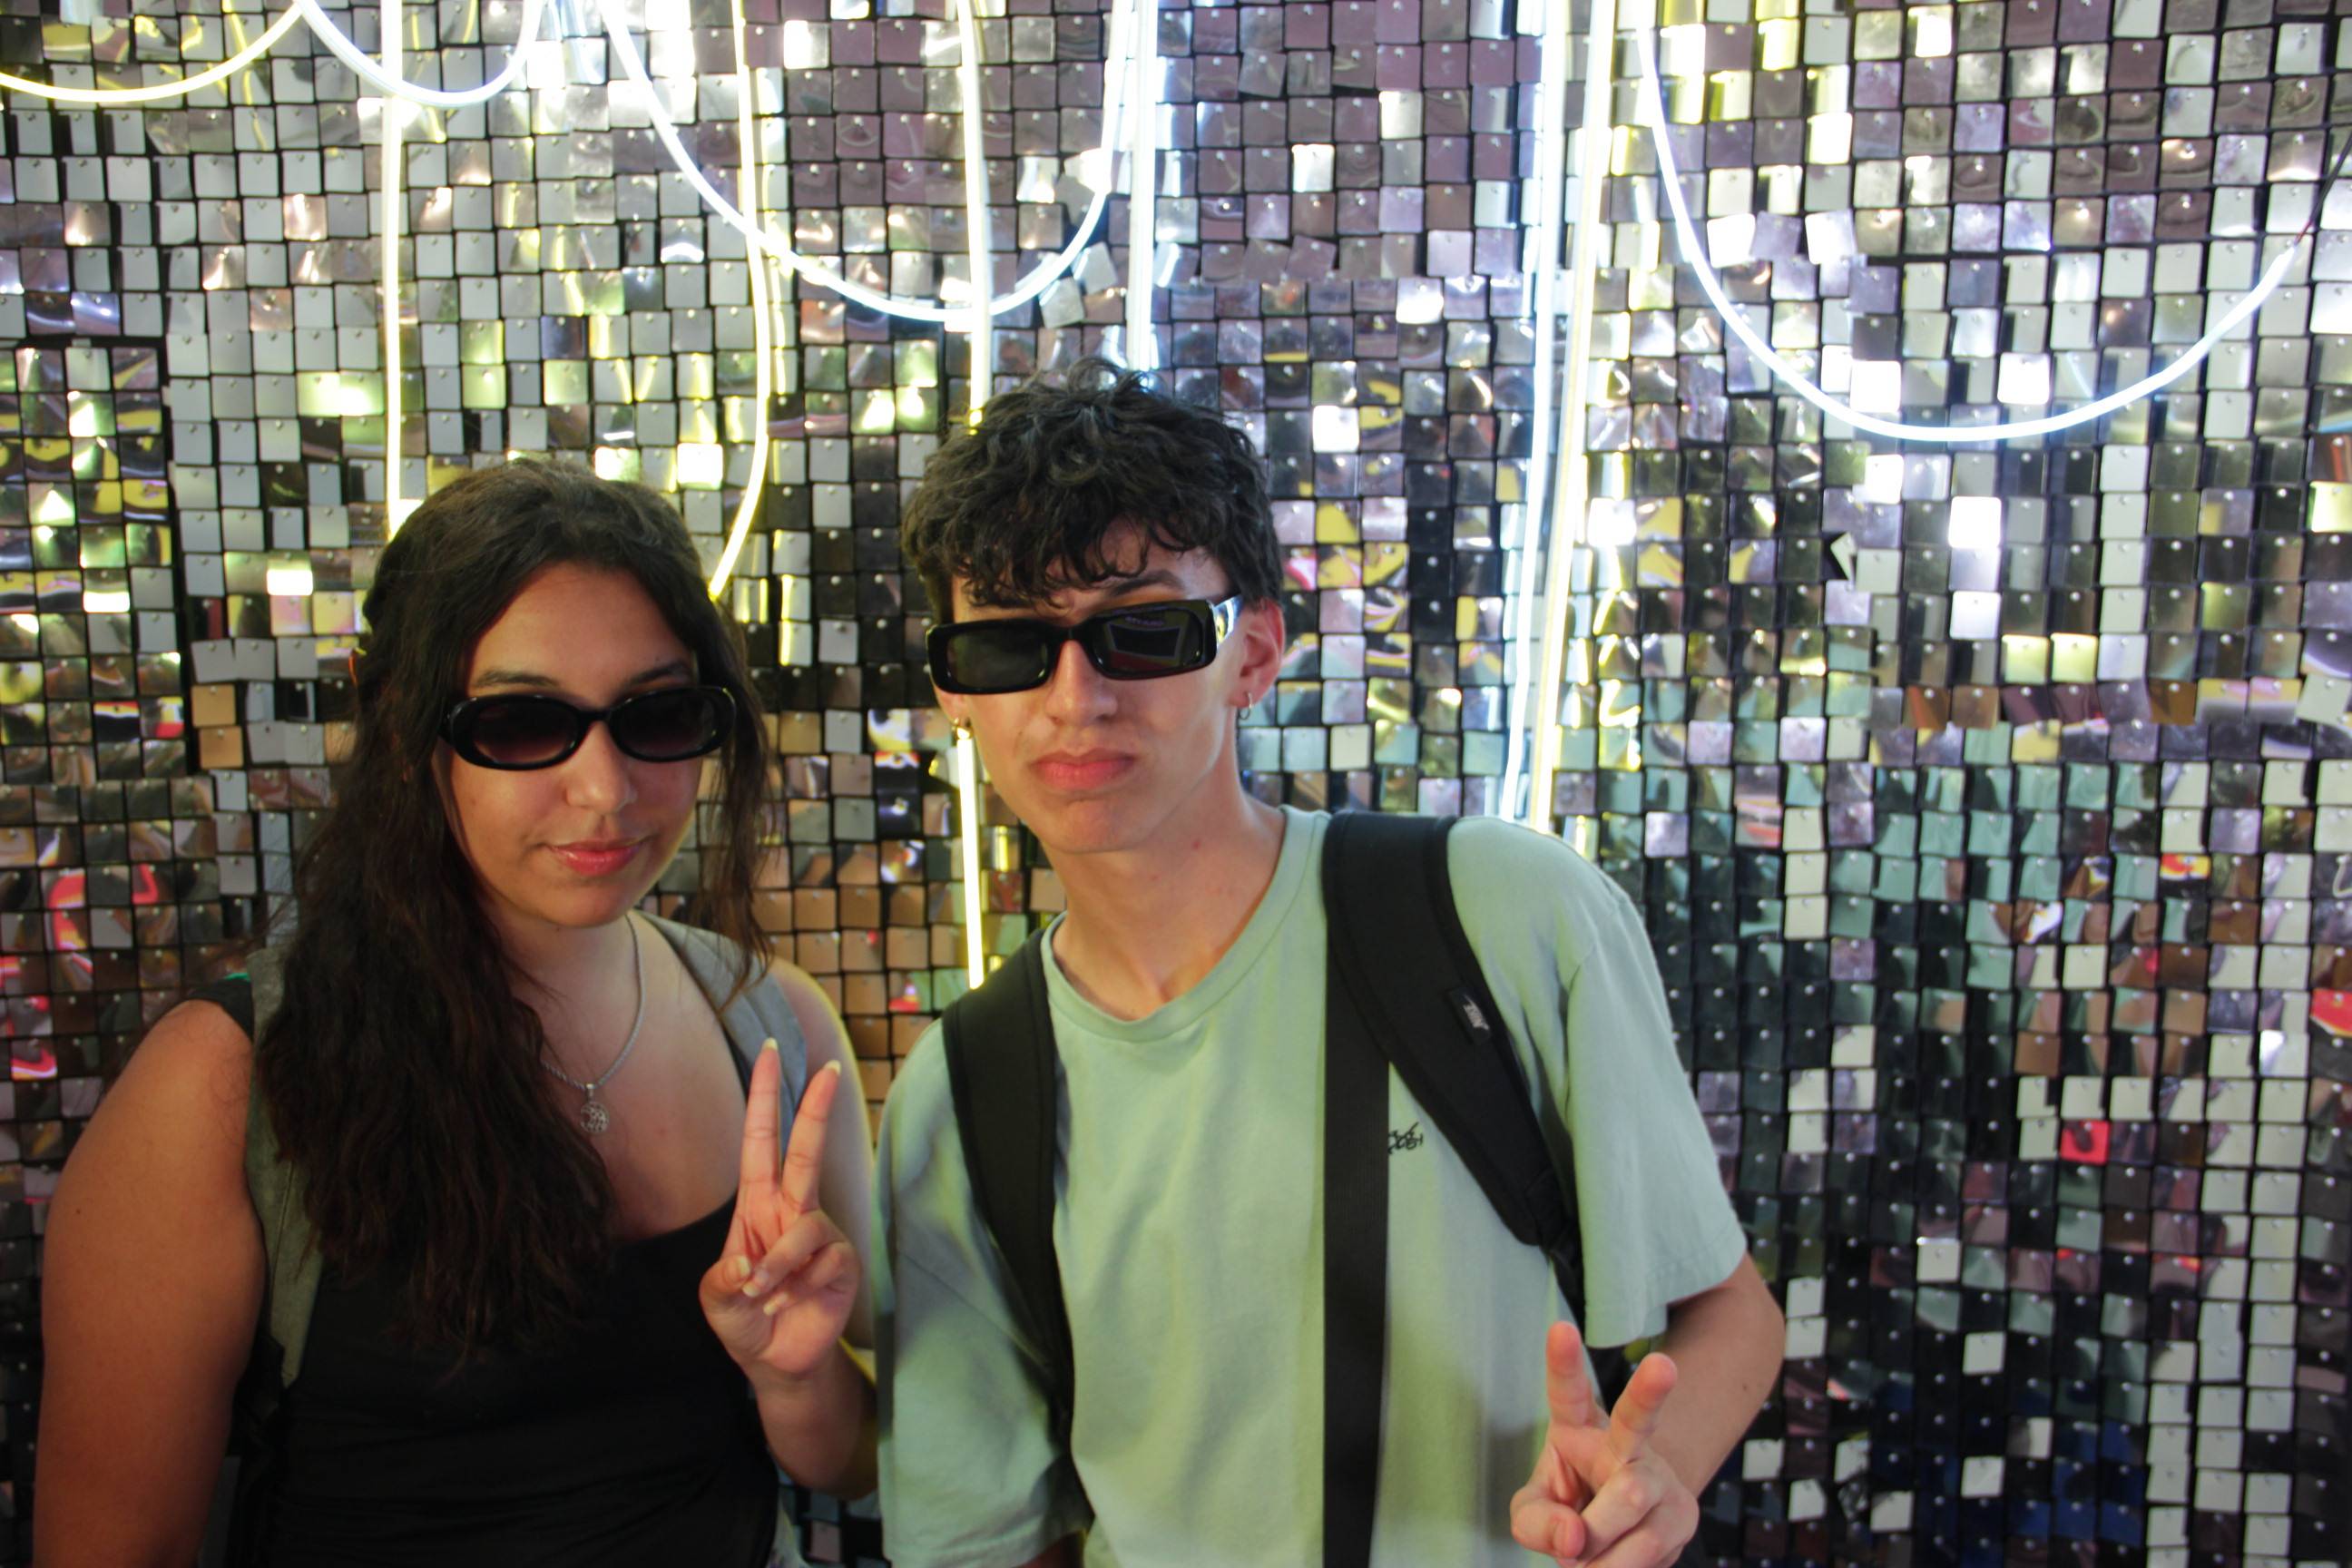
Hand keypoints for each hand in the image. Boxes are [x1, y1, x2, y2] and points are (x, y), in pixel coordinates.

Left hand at [699, 1045, 858, 1382]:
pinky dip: (793, 1285)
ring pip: (805, 1226)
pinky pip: (820, 1261)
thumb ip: (723, 1280)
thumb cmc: (744, 1318)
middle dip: (816, 1109)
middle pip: (806, 1151)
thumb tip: (748, 1262)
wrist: (777, 1361)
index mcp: (757, 1204)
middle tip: (831, 1068)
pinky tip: (785, 1303)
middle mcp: (792, 1210)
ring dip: (777, 1265)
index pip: (760, 1139)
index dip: (766, 1097)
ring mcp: (820, 1234)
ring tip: (761, 1294)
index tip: (770, 1052)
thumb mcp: (715, 1299)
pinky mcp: (841, 1261)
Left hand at [1508, 1322, 1695, 1567]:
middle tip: (1662, 1365)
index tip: (1560, 1328)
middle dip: (1649, 1390)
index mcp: (1577, 1426)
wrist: (1623, 1535)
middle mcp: (1622, 1443)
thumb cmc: (1568, 1509)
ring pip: (1631, 1500)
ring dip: (1598, 1543)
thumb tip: (1575, 1539)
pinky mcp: (1681, 1514)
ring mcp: (1657, 1477)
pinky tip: (1608, 1564)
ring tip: (1581, 1561)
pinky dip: (1615, 1567)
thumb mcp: (1534, 1513)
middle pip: (1636, 1418)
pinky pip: (1646, 1547)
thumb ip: (1538, 1523)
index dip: (1564, 1362)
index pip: (1568, 1391)